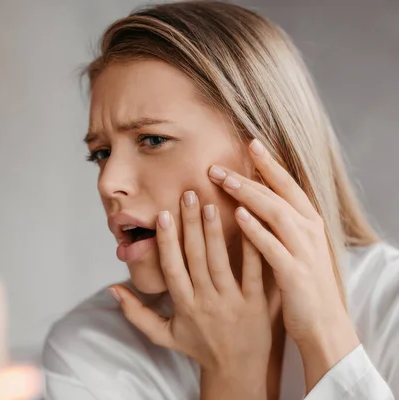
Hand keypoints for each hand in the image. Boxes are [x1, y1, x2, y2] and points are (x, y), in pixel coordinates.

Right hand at [110, 190, 270, 398]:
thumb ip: (136, 313)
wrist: (238, 372)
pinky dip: (252, 248)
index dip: (165, 241)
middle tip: (188, 195)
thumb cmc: (199, 348)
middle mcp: (206, 302)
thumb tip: (111, 288)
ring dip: (215, 230)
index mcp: (184, 305)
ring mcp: (233, 302)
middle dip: (190, 224)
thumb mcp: (163, 335)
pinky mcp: (258, 304)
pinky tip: (249, 224)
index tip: (162, 215)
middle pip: (195, 257)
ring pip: (221, 260)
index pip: (171, 267)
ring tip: (211, 203)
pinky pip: (255, 272)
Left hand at [208, 139, 359, 391]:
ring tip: (224, 180)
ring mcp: (303, 251)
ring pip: (275, 213)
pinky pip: (272, 246)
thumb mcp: (298, 248)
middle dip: (249, 176)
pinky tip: (238, 216)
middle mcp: (309, 232)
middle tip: (219, 164)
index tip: (251, 143)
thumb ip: (280, 224)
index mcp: (309, 223)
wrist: (324, 325)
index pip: (289, 185)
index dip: (270, 164)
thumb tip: (255, 200)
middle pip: (278, 194)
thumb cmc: (304, 284)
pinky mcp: (294, 273)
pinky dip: (256, 229)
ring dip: (249, 194)